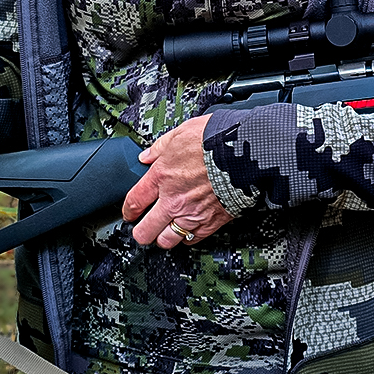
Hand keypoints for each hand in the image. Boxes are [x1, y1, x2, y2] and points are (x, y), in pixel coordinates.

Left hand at [121, 115, 235, 247]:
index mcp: (161, 177)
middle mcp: (173, 200)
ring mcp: (192, 214)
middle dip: (141, 232)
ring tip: (164, 232)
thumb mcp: (181, 133)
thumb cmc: (215, 141)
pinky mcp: (211, 223)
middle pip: (145, 231)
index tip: (129, 213)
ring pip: (167, 240)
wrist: (245, 154)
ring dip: (164, 237)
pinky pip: (193, 240)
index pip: (134, 202)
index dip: (128, 211)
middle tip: (142, 229)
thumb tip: (147, 155)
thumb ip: (160, 147)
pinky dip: (188, 237)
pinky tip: (188, 230)